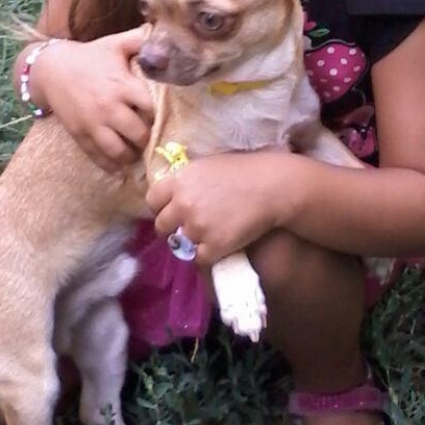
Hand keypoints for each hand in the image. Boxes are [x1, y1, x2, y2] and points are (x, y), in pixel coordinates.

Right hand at [40, 27, 153, 173]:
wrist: (51, 69)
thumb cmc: (88, 56)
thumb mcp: (114, 44)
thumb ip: (139, 40)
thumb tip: (162, 34)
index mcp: (121, 85)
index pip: (150, 108)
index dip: (158, 114)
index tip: (159, 116)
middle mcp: (108, 107)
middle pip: (138, 134)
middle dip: (147, 138)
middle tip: (151, 137)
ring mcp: (93, 124)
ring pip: (119, 151)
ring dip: (131, 156)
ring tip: (136, 153)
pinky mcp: (79, 135)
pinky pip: (98, 157)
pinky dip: (110, 166)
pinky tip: (119, 167)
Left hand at [145, 151, 289, 265]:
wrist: (272, 187)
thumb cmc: (245, 171)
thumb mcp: (207, 165)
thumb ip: (186, 181)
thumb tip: (172, 195)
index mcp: (179, 180)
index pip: (152, 200)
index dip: (162, 207)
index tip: (173, 210)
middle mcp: (182, 204)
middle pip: (161, 226)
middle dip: (173, 228)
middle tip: (191, 226)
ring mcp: (196, 227)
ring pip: (181, 244)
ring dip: (193, 242)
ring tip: (211, 234)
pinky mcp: (212, 247)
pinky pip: (200, 258)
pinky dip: (210, 254)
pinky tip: (222, 243)